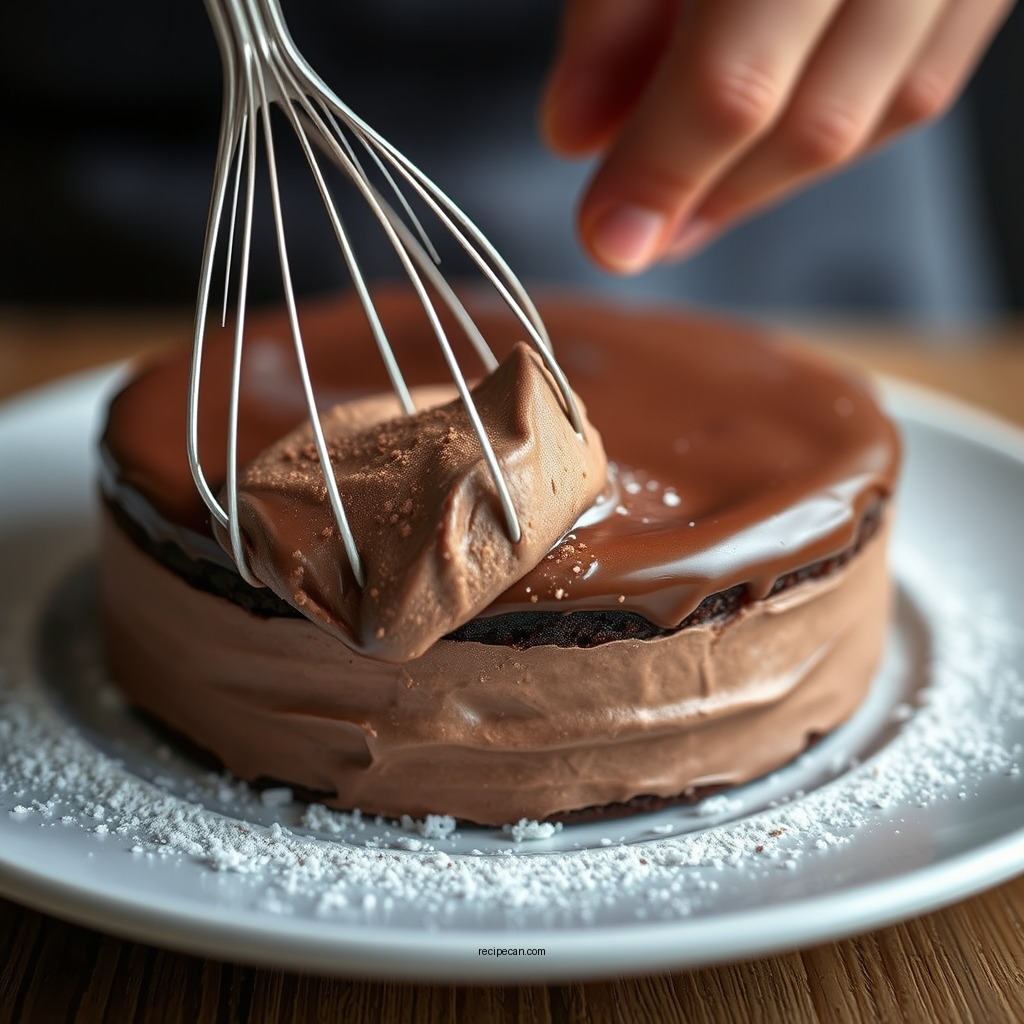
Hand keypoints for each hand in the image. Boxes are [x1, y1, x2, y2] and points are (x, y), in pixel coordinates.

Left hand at [541, 0, 1012, 272]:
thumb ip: (613, 2)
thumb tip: (577, 133)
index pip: (736, 76)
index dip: (663, 173)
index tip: (607, 237)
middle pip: (822, 118)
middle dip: (716, 197)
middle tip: (642, 234)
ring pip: (887, 106)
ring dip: (776, 176)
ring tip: (695, 203)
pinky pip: (927, 64)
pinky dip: (840, 118)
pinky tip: (769, 141)